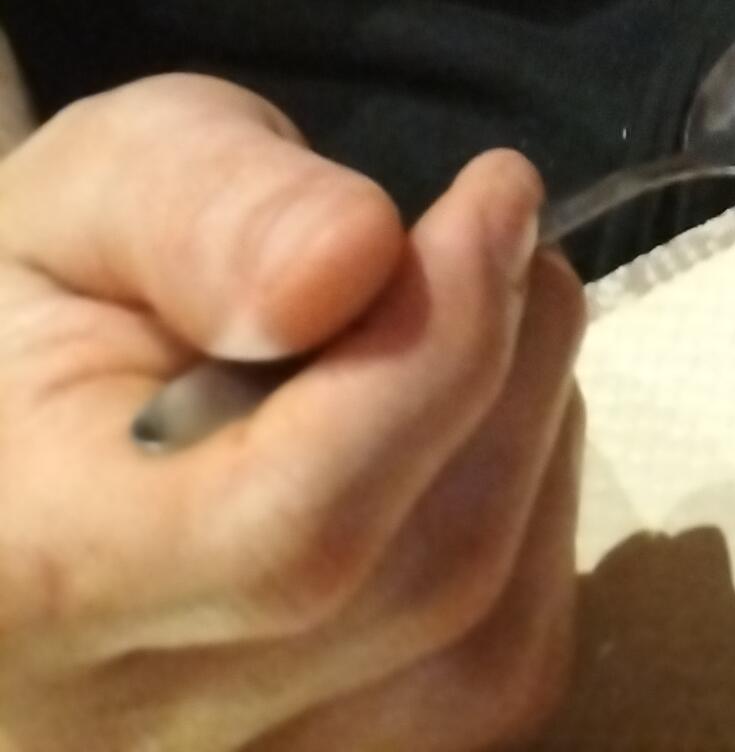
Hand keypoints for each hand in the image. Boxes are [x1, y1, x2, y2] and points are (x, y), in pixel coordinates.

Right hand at [0, 78, 579, 751]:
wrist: (20, 430)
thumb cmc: (46, 296)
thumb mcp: (97, 192)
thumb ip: (207, 210)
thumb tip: (352, 259)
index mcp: (29, 577)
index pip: (290, 523)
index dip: (436, 350)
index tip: (497, 192)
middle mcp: (116, 735)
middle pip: (417, 582)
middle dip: (501, 370)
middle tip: (490, 232)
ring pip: (478, 652)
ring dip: (529, 447)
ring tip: (462, 324)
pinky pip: (486, 692)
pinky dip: (525, 539)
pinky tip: (457, 440)